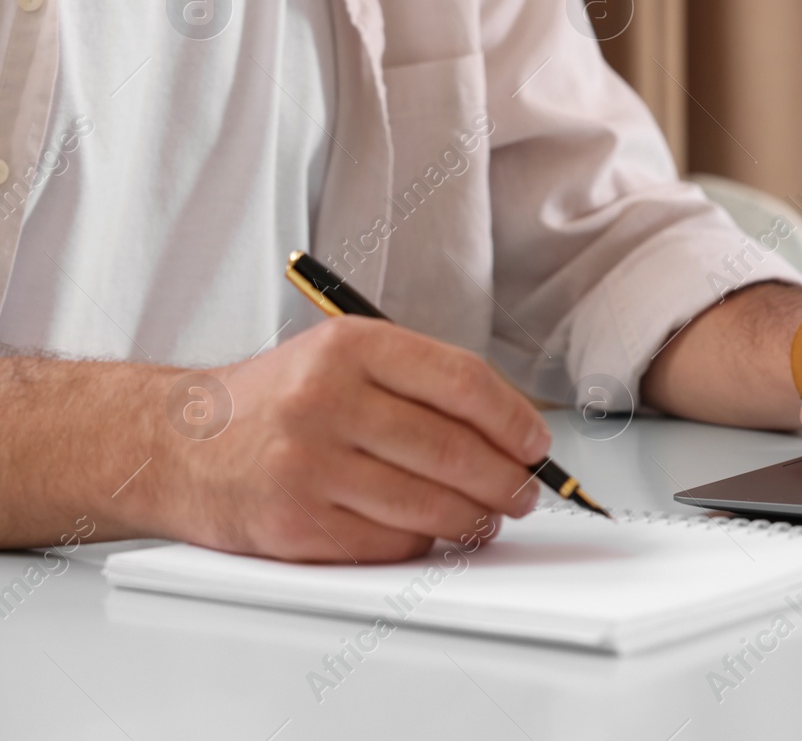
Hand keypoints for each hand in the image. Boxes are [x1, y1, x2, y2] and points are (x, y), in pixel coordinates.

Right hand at [148, 317, 549, 561]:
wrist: (176, 444)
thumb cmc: (276, 402)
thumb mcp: (342, 359)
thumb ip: (421, 384)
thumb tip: (512, 432)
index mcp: (350, 346)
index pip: (463, 382)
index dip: (514, 420)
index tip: (536, 444)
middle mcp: (326, 400)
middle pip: (454, 450)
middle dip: (506, 481)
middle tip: (523, 492)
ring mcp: (308, 465)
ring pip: (430, 505)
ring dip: (475, 520)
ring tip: (487, 518)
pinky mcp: (295, 524)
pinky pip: (391, 543)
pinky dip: (423, 542)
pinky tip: (428, 531)